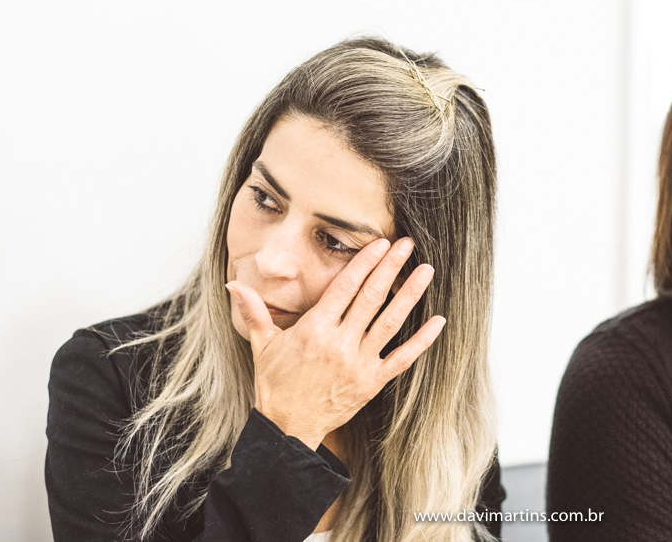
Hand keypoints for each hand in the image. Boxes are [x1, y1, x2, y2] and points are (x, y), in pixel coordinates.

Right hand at [226, 237, 444, 449]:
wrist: (288, 428)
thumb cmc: (275, 384)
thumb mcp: (262, 346)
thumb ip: (254, 312)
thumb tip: (233, 285)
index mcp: (314, 329)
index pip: (345, 287)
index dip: (364, 263)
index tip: (380, 243)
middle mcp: (339, 343)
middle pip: (371, 298)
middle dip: (390, 268)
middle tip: (407, 244)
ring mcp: (359, 363)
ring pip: (390, 322)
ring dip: (410, 295)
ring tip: (426, 270)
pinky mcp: (373, 381)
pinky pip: (402, 358)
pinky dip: (422, 340)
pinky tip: (438, 321)